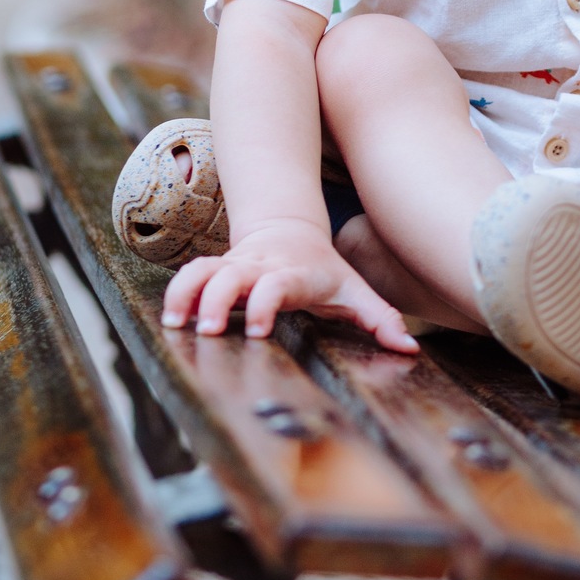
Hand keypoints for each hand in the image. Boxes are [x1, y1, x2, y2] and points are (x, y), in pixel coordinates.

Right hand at [159, 217, 418, 350]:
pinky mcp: (217, 270)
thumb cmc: (324, 270)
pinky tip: (170, 318)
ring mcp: (235, 267)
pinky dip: (177, 292)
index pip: (278, 284)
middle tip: (208, 330)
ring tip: (176, 324)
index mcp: (293, 274)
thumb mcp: (354, 289)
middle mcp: (260, 268)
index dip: (266, 302)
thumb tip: (409, 347)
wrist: (290, 231)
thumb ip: (380, 318)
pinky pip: (191, 275)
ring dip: (188, 293)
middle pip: (232, 276)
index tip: (258, 330)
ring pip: (204, 270)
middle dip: (218, 300)